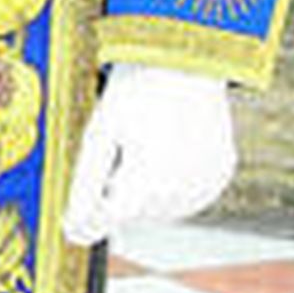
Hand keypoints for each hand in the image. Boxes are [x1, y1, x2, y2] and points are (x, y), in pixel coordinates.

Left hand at [63, 61, 235, 246]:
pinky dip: (172, 177)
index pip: (106, 220)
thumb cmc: (134, 94)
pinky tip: (167, 142)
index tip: (77, 200)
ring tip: (145, 138)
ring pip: (160, 206)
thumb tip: (73, 232)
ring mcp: (207, 186)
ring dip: (144, 185)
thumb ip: (85, 188)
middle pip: (133, 212)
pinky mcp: (220, 175)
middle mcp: (183, 194)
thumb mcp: (99, 136)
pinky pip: (187, 191)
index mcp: (146, 185)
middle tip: (122, 141)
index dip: (87, 210)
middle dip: (118, 187)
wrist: (186, 60)